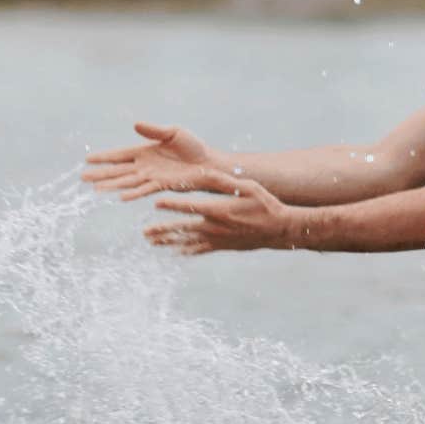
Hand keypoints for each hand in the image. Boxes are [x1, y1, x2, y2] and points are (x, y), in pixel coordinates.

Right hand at [82, 122, 218, 201]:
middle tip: (82, 178)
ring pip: (126, 182)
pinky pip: (144, 189)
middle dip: (100, 174)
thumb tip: (135, 124)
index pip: (119, 155)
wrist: (209, 163)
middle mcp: (145, 165)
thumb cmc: (192, 147)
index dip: (104, 158)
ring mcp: (152, 176)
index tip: (87, 159)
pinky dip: (133, 193)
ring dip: (111, 185)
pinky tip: (120, 197)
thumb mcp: (172, 132)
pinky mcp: (162, 185)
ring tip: (95, 190)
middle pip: (118, 170)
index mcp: (144, 151)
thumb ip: (153, 130)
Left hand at [142, 168, 299, 254]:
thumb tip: (203, 170)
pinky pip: (200, 250)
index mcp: (219, 209)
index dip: (171, 205)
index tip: (155, 203)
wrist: (279, 230)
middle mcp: (215, 227)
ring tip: (153, 243)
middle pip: (183, 229)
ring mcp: (218, 239)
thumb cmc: (264, 204)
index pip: (189, 206)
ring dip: (169, 242)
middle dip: (162, 230)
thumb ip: (223, 180)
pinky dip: (187, 251)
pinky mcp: (223, 246)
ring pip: (188, 242)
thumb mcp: (247, 186)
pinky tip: (176, 252)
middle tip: (145, 233)